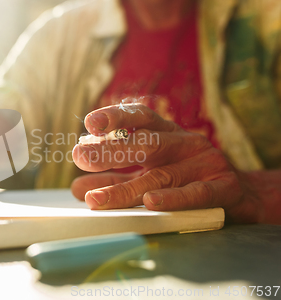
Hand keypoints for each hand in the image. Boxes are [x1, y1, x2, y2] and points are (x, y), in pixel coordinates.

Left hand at [71, 103, 262, 222]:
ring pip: (162, 175)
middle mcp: (184, 143)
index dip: (115, 117)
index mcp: (166, 133)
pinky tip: (150, 202)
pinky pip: (196, 193)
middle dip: (111, 150)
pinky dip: (173, 198)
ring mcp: (205, 163)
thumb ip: (115, 179)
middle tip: (80, 156)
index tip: (90, 123)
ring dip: (126, 189)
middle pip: (146, 143)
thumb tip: (78, 188)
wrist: (242, 193)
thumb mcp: (149, 173)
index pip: (139, 117)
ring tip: (96, 199)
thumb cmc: (187, 176)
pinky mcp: (223, 187)